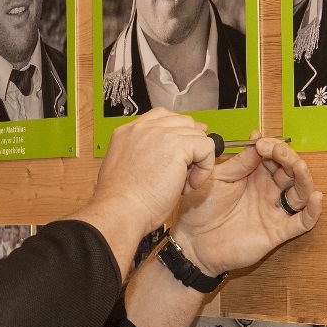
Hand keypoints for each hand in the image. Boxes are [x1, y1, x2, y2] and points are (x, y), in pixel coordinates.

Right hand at [74, 109, 218, 261]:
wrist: (120, 209)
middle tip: (184, 173)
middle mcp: (143, 128)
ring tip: (183, 184)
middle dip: (191, 145)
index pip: (161, 117)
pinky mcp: (177, 145)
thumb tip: (163, 158)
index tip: (184, 151)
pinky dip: (205, 168)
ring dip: (197, 161)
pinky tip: (190, 185)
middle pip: (183, 122)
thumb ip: (140, 156)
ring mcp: (161, 134)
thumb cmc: (120, 201)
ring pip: (197, 135)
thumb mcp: (124, 169)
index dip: (177, 133)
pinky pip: (206, 147)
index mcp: (127, 132)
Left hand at [172, 133, 321, 276]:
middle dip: (287, 157)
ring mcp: (274, 210)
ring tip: (299, 167)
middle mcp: (268, 190)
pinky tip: (315, 198)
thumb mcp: (218, 178)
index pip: (274, 156)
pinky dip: (312, 211)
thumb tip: (258, 139)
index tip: (261, 142)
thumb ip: (239, 162)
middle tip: (275, 151)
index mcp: (254, 175)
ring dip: (304, 178)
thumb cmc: (201, 207)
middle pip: (290, 171)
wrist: (192, 241)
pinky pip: (301, 222)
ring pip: (300, 192)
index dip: (272, 146)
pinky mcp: (277, 231)